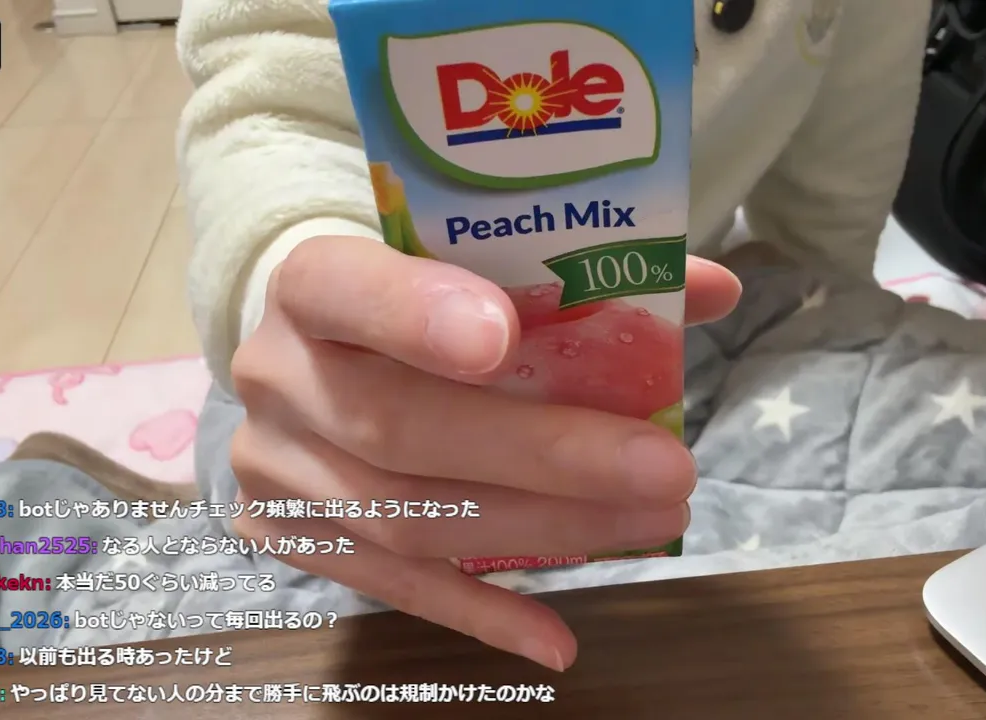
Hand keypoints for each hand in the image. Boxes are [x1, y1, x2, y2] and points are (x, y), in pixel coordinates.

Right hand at [228, 235, 740, 670]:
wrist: (304, 351)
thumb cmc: (406, 299)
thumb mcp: (460, 266)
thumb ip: (570, 271)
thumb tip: (710, 289)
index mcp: (311, 283)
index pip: (347, 288)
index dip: (417, 315)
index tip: (504, 338)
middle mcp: (278, 376)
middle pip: (398, 426)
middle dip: (541, 455)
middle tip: (662, 469)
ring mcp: (275, 468)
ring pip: (406, 517)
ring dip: (539, 528)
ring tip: (648, 522)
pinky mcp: (291, 538)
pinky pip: (392, 588)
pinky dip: (481, 613)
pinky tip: (555, 639)